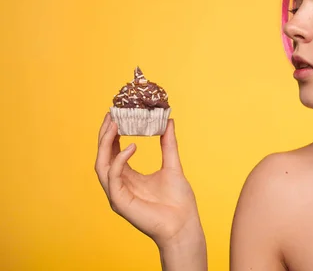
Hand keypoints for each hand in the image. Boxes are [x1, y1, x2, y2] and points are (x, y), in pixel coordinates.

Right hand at [94, 113, 203, 248]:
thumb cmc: (178, 200)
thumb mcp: (172, 165)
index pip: (113, 151)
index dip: (112, 133)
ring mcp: (118, 194)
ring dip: (105, 144)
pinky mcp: (120, 202)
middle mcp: (119, 184)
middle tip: (111, 114)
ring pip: (102, 165)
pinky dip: (119, 160)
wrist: (183, 224)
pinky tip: (131, 147)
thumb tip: (168, 121)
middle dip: (104, 135)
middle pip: (103, 156)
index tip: (116, 114)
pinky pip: (113, 177)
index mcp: (128, 177)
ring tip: (114, 125)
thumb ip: (168, 144)